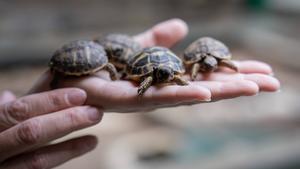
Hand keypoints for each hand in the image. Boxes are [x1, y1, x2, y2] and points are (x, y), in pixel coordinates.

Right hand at [0, 89, 102, 168]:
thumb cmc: (2, 130)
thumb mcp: (7, 113)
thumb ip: (28, 98)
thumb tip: (52, 74)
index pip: (19, 110)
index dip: (50, 101)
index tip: (80, 94)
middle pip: (31, 133)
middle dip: (67, 120)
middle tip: (96, 111)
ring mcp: (5, 168)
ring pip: (37, 159)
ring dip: (71, 143)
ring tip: (95, 127)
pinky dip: (68, 154)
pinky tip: (90, 142)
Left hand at [29, 18, 279, 111]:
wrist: (68, 73)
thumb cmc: (104, 62)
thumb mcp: (136, 46)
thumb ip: (158, 39)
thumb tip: (182, 27)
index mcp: (168, 77)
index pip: (208, 75)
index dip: (234, 73)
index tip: (262, 71)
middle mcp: (163, 89)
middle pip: (208, 86)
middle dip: (240, 84)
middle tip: (274, 83)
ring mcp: (148, 96)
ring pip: (191, 94)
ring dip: (223, 91)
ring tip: (254, 88)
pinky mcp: (129, 99)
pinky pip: (160, 96)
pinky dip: (185, 95)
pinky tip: (207, 93)